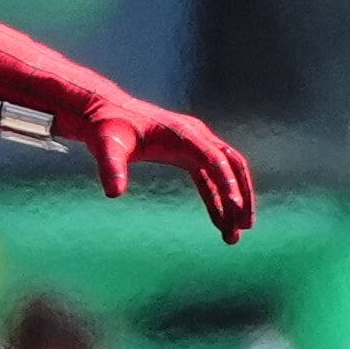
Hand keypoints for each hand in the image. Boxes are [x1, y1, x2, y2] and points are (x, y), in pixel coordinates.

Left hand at [52, 84, 256, 243]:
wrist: (105, 112)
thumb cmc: (106, 127)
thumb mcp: (105, 147)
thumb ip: (111, 168)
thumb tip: (113, 194)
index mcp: (183, 133)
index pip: (214, 160)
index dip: (226, 183)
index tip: (234, 208)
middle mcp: (196, 136)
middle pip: (231, 166)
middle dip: (241, 196)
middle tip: (245, 227)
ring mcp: (195, 144)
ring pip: (226, 174)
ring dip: (233, 202)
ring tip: (233, 237)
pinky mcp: (188, 154)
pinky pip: (210, 179)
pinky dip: (217, 200)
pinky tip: (220, 223)